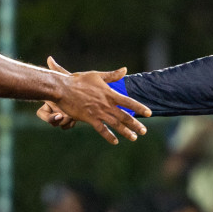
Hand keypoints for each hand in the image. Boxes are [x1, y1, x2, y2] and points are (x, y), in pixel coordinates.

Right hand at [35, 57, 151, 144]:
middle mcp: (106, 105)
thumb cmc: (79, 80)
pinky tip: (115, 142)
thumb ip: (112, 75)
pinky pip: (102, 129)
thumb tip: (125, 70)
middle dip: (136, 124)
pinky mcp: (90, 119)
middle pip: (125, 116)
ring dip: (126, 132)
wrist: (63, 88)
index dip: (140, 108)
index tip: (149, 113)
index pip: (129, 102)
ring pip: (116, 124)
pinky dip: (109, 136)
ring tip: (134, 138)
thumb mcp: (97, 75)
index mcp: (110, 94)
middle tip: (144, 131)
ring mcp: (99, 113)